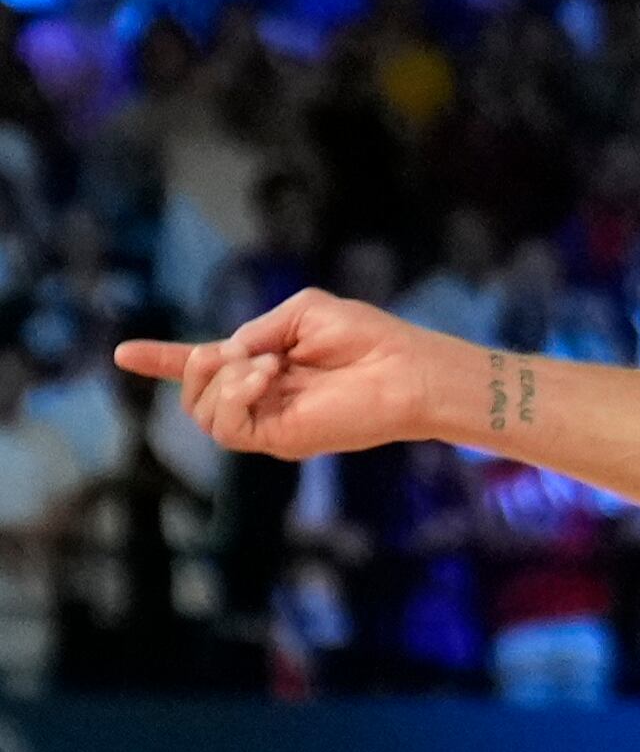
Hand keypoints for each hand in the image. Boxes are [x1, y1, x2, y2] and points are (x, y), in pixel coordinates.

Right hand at [114, 290, 446, 460]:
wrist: (404, 368)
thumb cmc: (365, 336)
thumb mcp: (301, 312)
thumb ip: (255, 329)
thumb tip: (226, 355)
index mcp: (263, 363)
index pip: (204, 368)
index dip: (162, 360)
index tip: (123, 353)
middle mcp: (261, 396)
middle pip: (195, 393)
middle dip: (200, 364)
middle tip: (243, 351)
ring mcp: (268, 420)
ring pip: (203, 414)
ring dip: (222, 380)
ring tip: (266, 366)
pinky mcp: (280, 439)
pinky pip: (228, 427)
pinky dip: (235, 397)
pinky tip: (266, 378)